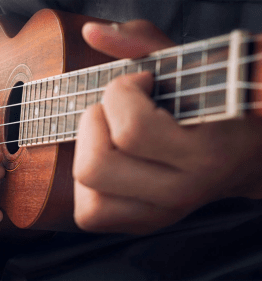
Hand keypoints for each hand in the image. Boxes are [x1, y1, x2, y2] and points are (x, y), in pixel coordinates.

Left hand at [72, 20, 261, 233]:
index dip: (121, 91)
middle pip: (94, 168)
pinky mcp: (144, 222)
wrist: (248, 155)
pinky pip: (90, 215)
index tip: (141, 81)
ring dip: (87, 156)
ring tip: (112, 137)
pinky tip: (109, 161)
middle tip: (117, 111)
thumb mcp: (193, 67)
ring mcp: (160, 214)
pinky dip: (87, 186)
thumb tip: (91, 32)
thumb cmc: (219, 105)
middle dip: (94, 124)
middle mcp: (180, 191)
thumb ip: (142, 44)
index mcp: (202, 153)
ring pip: (88, 198)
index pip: (131, 130)